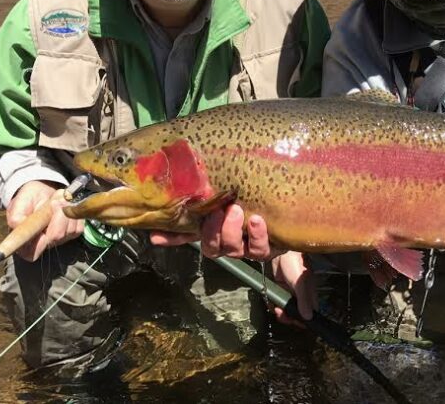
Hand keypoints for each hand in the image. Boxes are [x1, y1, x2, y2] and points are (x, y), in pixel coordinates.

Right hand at [7, 180, 82, 261]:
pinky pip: (78, 227)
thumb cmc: (27, 200)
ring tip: (57, 201)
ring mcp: (58, 240)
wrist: (41, 191)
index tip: (43, 225)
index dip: (40, 241)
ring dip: (66, 212)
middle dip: (57, 217)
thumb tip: (19, 226)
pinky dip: (74, 213)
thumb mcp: (17, 205)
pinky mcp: (71, 233)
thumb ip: (16, 218)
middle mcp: (42, 244)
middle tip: (53, 202)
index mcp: (25, 242)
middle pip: (56, 238)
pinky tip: (66, 206)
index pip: (31, 253)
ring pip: (69, 231)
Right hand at [150, 203, 282, 260]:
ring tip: (236, 210)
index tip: (156, 234)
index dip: (171, 238)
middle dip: (212, 231)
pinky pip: (260, 249)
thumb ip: (206, 195)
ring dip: (231, 231)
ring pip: (233, 249)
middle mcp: (228, 243)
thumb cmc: (253, 197)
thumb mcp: (227, 194)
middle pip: (212, 248)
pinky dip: (257, 235)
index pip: (186, 237)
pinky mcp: (268, 249)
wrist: (287, 207)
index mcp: (214, 230)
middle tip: (218, 211)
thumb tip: (173, 196)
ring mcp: (247, 248)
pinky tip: (257, 220)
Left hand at [271, 251, 316, 324]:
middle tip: (282, 314)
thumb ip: (303, 300)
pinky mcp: (279, 290)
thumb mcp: (300, 283)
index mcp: (309, 295)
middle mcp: (300, 296)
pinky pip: (277, 302)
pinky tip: (272, 303)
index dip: (302, 321)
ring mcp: (289, 293)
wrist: (280, 251)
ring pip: (285, 310)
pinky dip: (273, 304)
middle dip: (288, 317)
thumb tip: (308, 317)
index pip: (309, 314)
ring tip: (276, 308)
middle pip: (296, 315)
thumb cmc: (295, 263)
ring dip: (280, 312)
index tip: (294, 322)